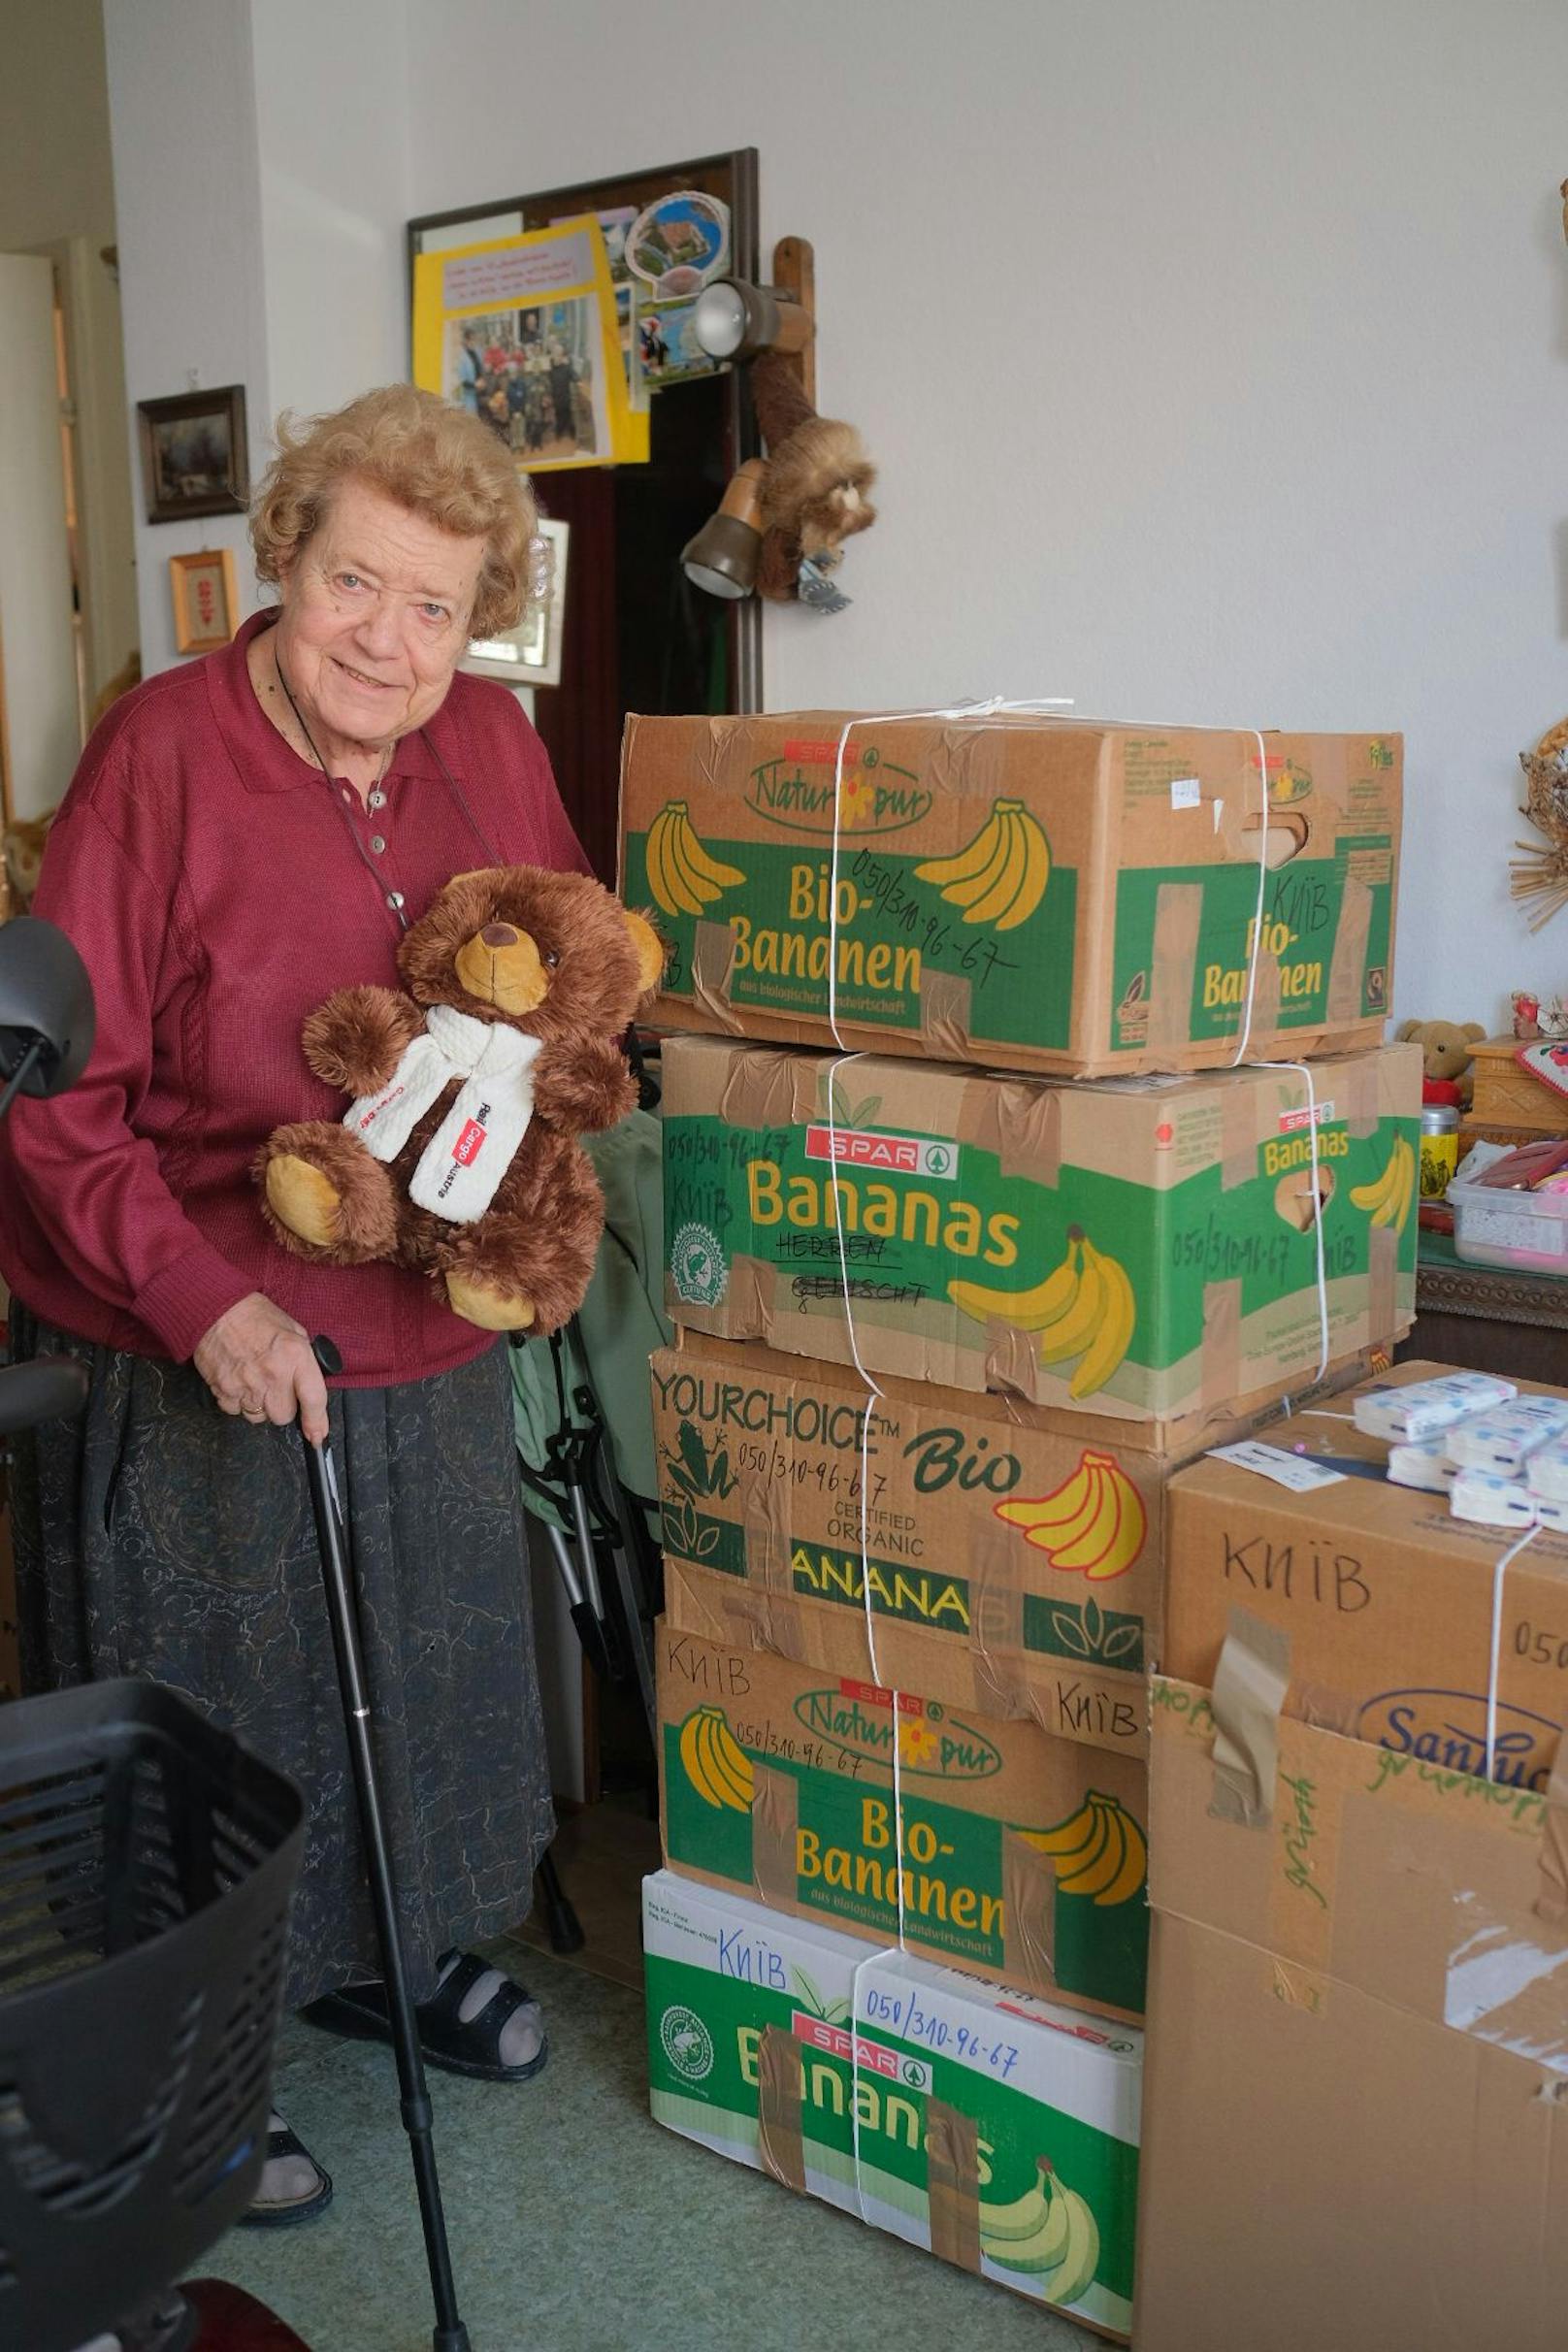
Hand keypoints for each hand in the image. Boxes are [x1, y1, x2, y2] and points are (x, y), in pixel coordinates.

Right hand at [194, 1292, 329, 1444]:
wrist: (215, 1310)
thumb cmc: (255, 1316)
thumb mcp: (292, 1330)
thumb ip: (304, 1360)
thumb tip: (309, 1385)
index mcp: (295, 1356)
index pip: (313, 1398)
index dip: (317, 1422)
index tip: (317, 1436)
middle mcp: (273, 1374)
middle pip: (283, 1416)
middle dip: (282, 1406)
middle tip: (276, 1387)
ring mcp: (246, 1385)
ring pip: (259, 1417)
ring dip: (259, 1405)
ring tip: (254, 1381)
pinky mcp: (223, 1391)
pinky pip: (235, 1411)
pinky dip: (238, 1402)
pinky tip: (238, 1381)